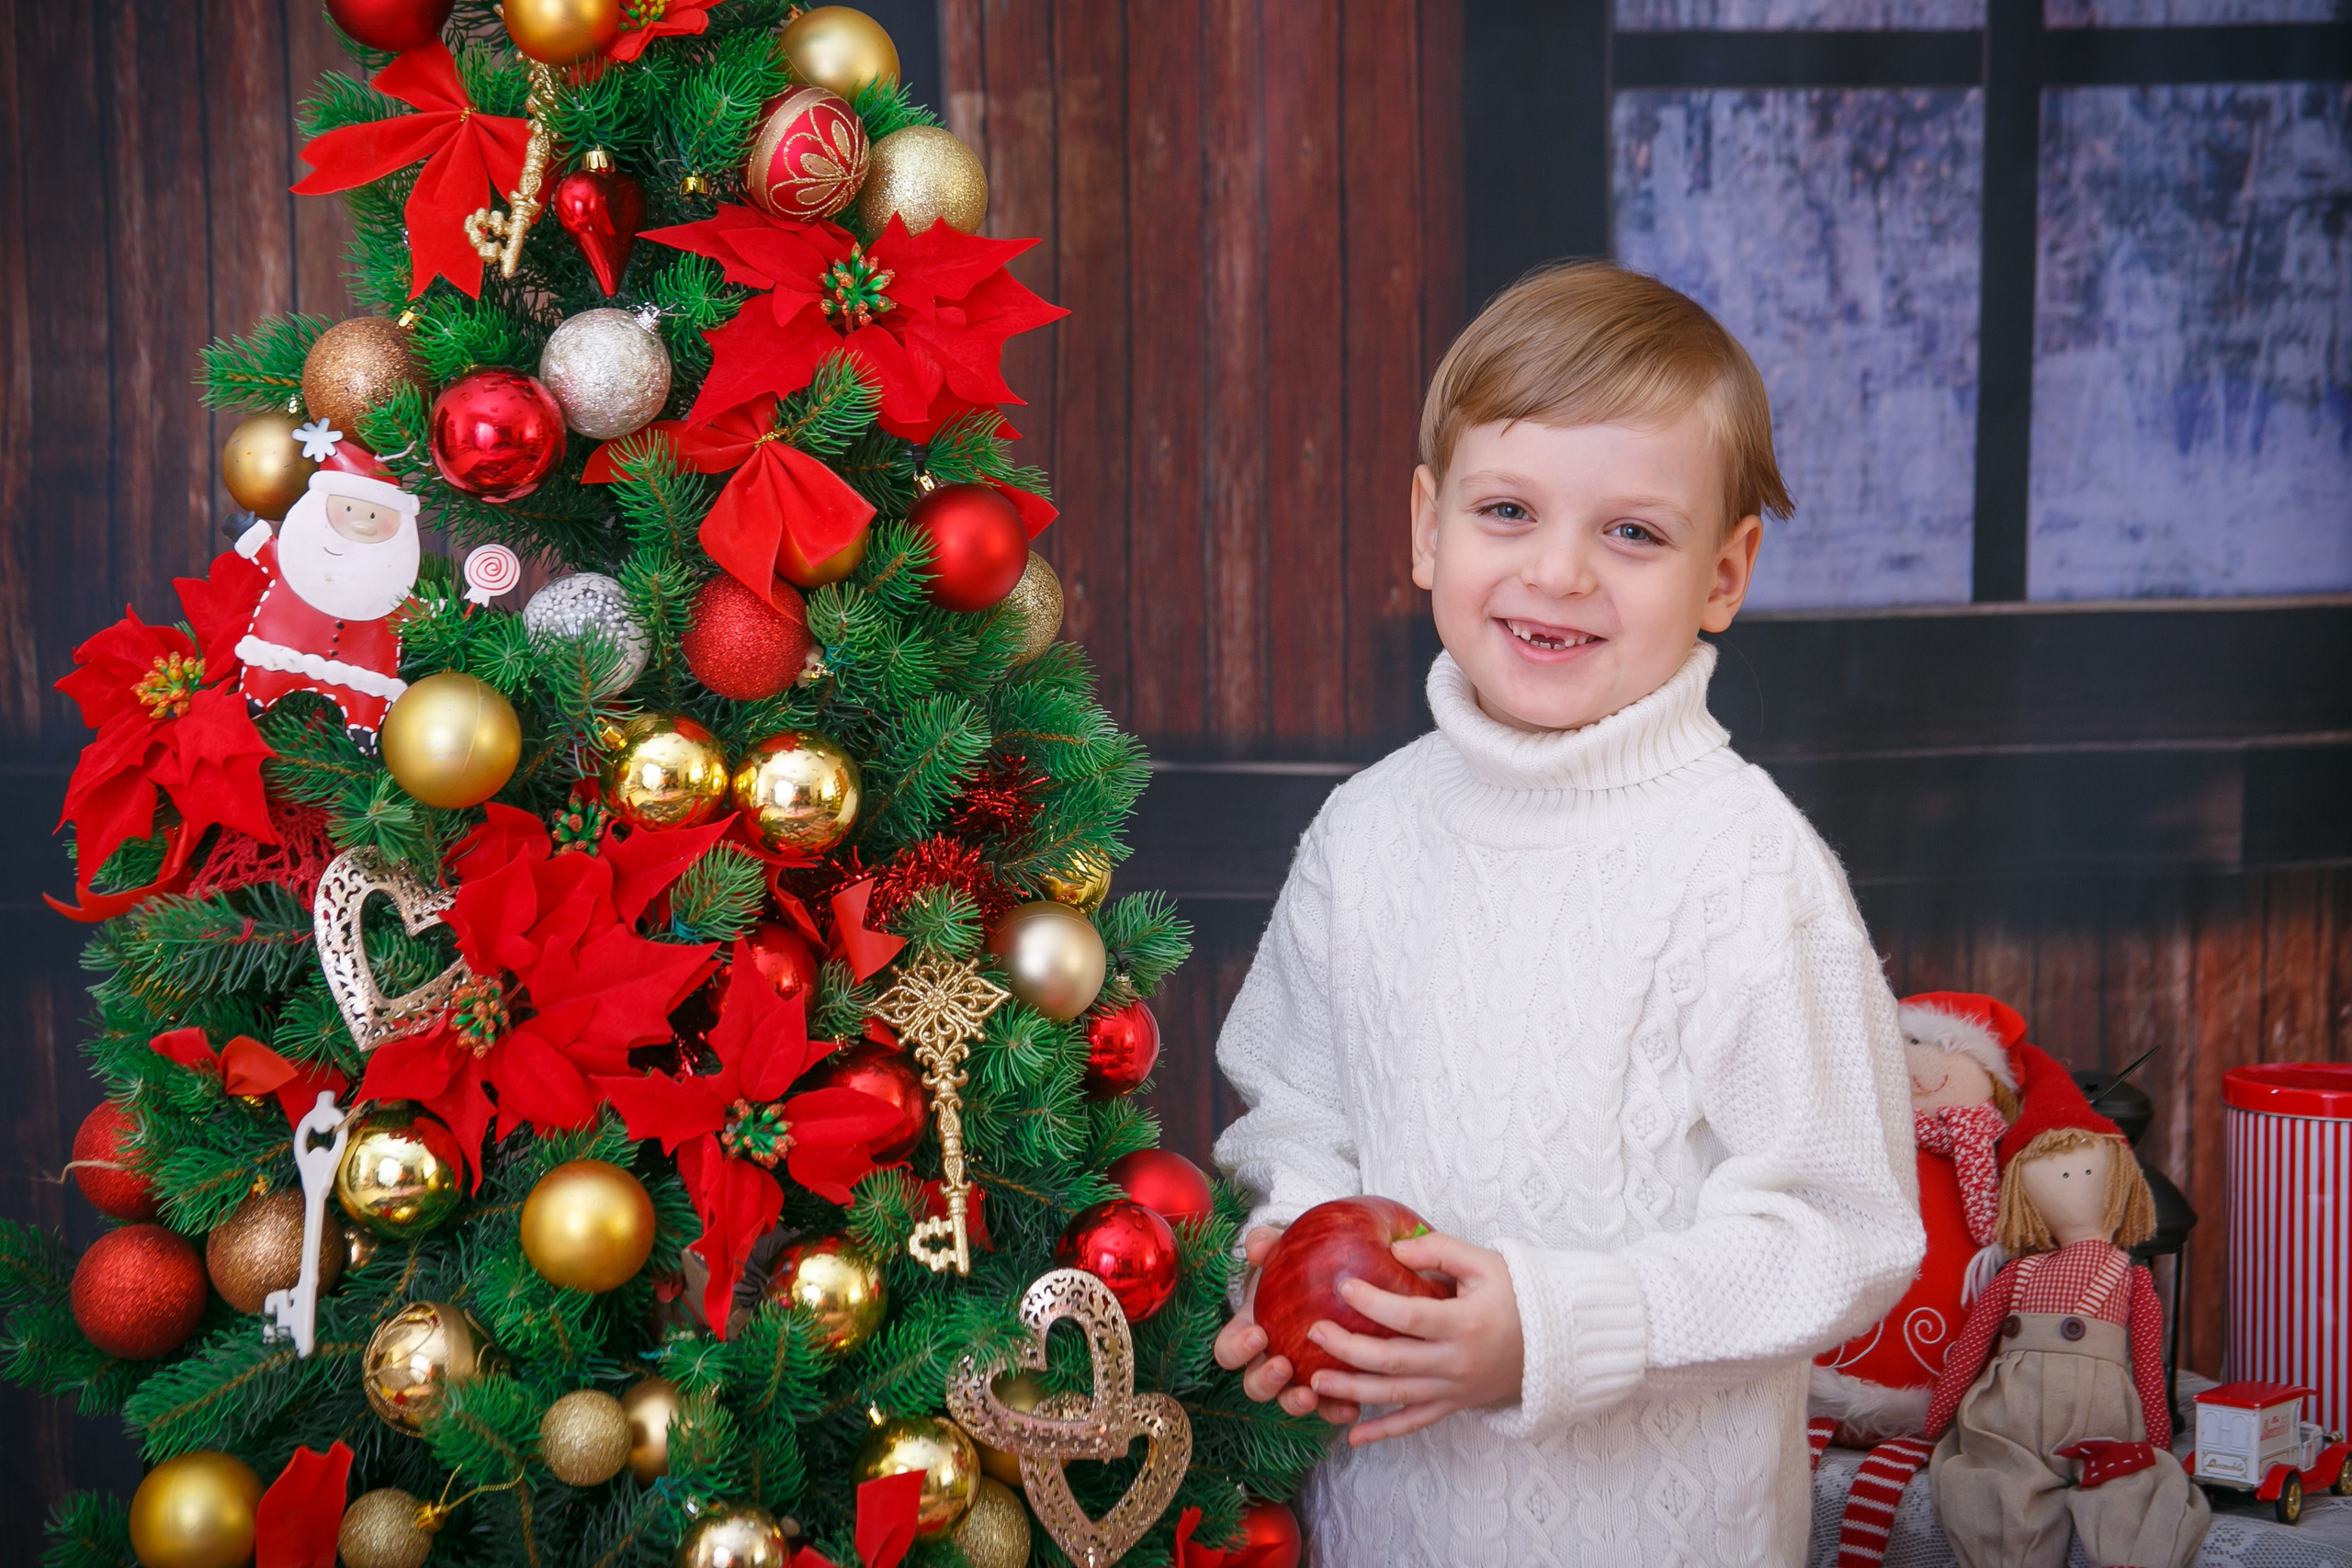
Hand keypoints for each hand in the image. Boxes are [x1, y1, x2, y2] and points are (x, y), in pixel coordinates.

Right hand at [1212, 1226, 1360, 1425]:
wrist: (1336, 1277)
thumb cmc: (1296, 1265)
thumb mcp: (1280, 1251)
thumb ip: (1266, 1243)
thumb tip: (1257, 1248)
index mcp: (1248, 1333)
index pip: (1228, 1351)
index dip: (1237, 1349)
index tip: (1258, 1334)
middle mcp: (1267, 1362)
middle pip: (1253, 1386)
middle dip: (1265, 1381)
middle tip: (1284, 1366)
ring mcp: (1295, 1380)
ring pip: (1287, 1403)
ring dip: (1295, 1402)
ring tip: (1313, 1394)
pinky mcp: (1326, 1391)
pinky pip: (1326, 1408)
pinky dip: (1335, 1411)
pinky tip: (1351, 1407)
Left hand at [1306, 1230, 1522, 1446]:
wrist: (1557, 1343)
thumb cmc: (1519, 1296)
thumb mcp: (1485, 1263)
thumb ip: (1440, 1250)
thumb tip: (1394, 1249)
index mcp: (1465, 1324)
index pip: (1409, 1316)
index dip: (1372, 1302)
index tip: (1342, 1285)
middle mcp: (1457, 1362)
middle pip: (1393, 1361)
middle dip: (1348, 1348)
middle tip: (1314, 1332)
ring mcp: (1455, 1389)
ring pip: (1397, 1396)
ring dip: (1353, 1391)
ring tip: (1315, 1381)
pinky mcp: (1456, 1404)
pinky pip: (1416, 1423)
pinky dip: (1384, 1432)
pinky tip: (1353, 1437)